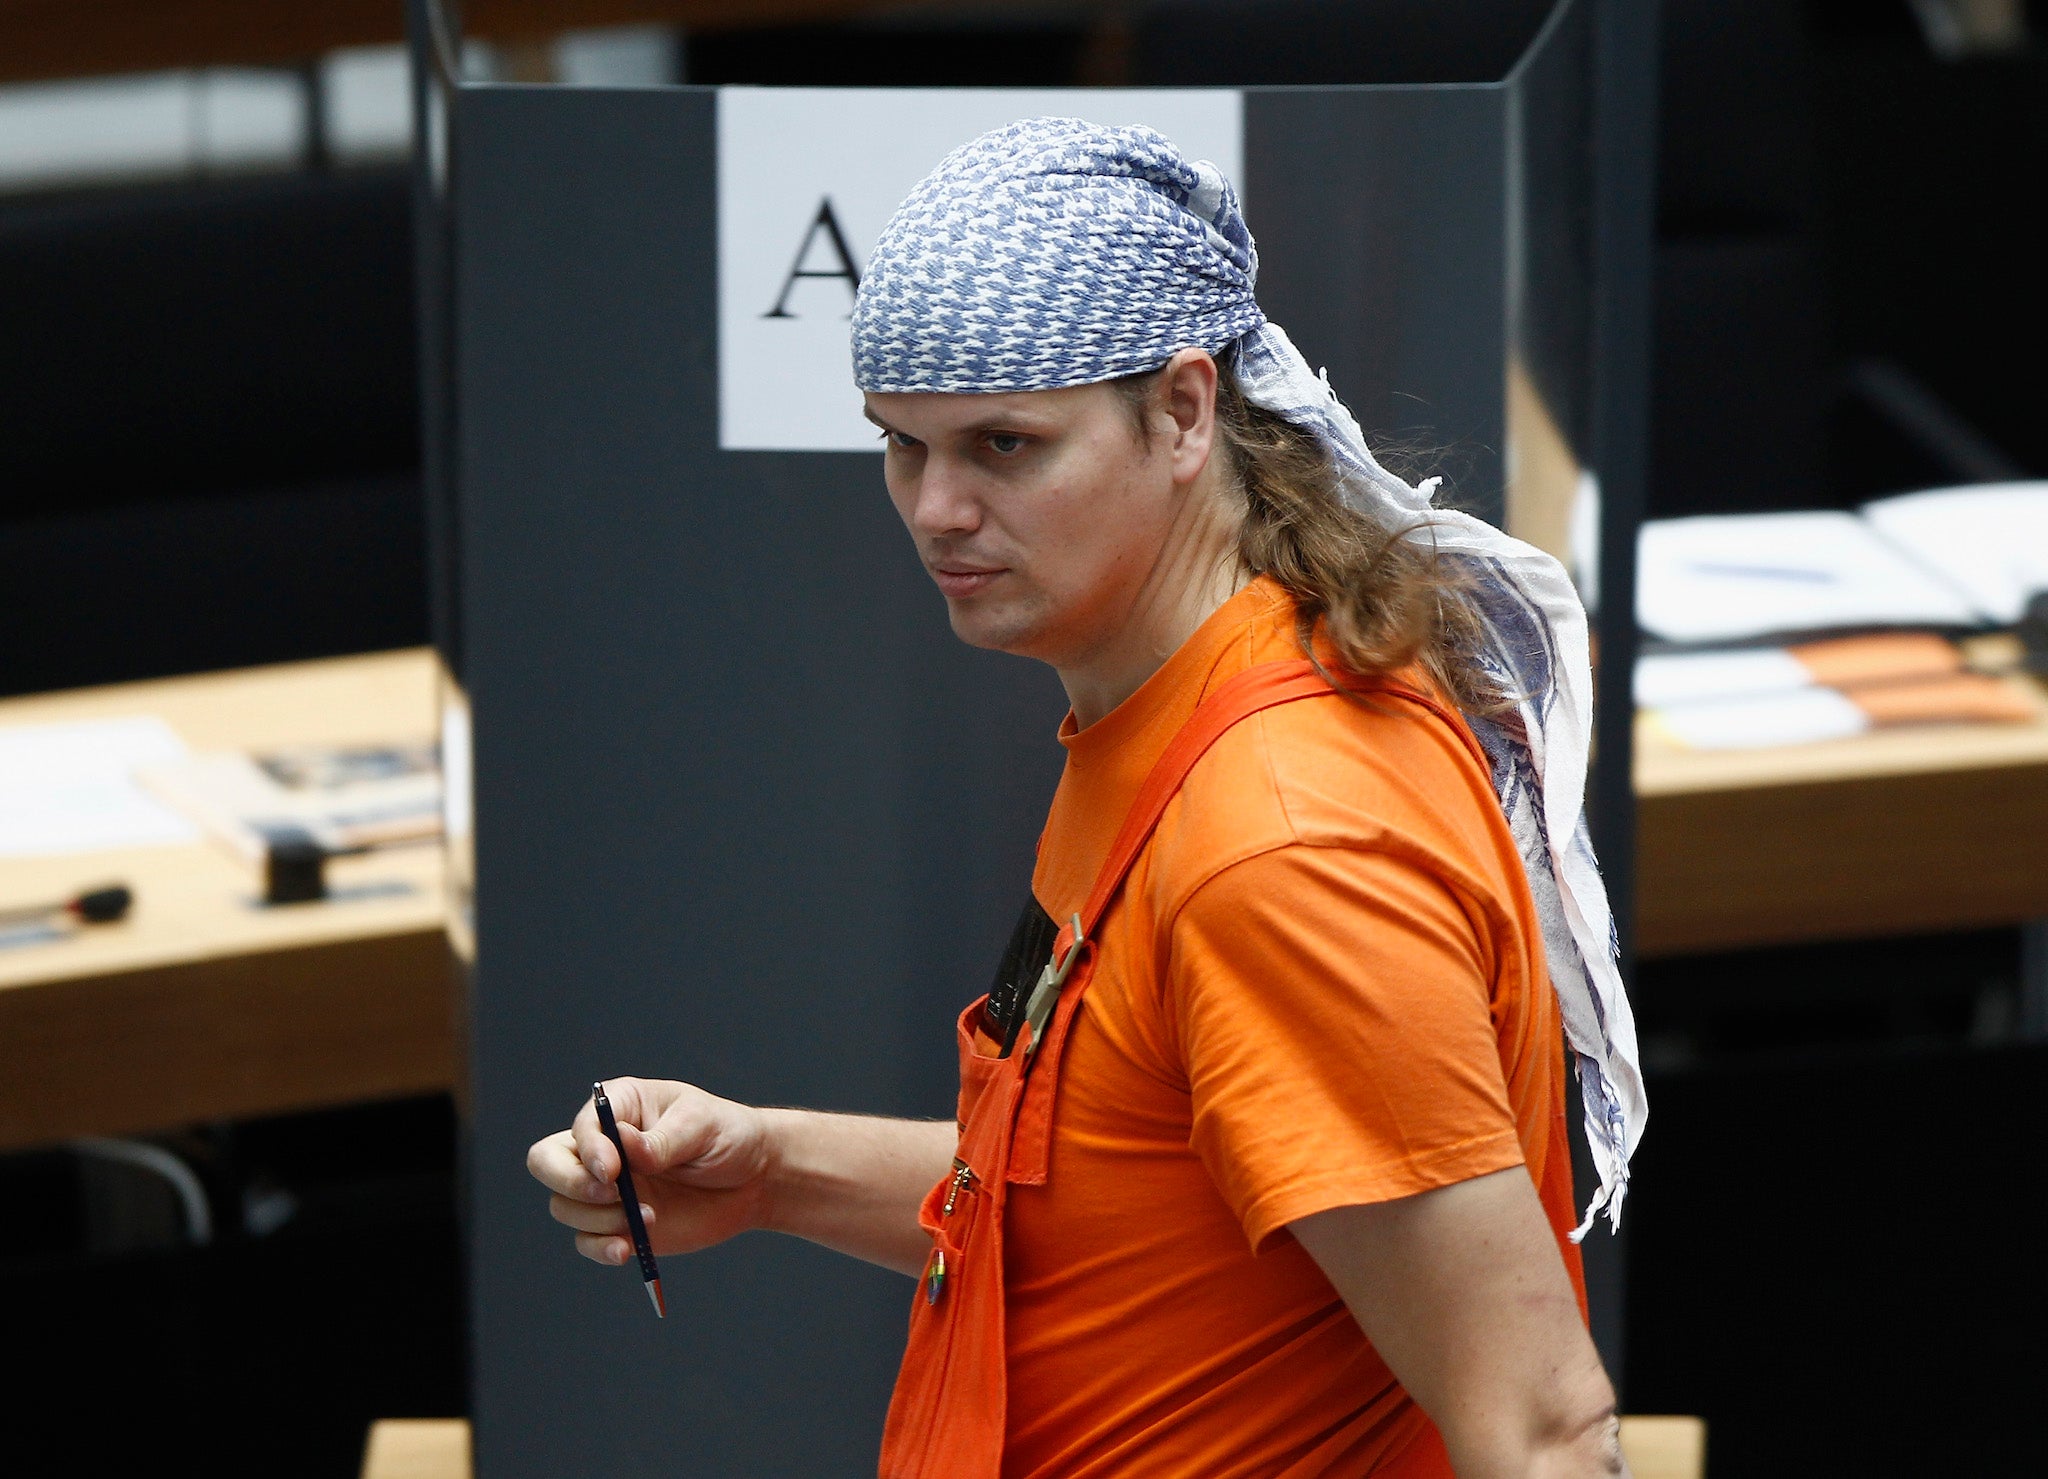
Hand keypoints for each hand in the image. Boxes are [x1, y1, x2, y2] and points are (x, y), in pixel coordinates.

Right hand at [526, 1077, 774, 1267]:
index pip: (583, 1126)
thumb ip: (661, 1140)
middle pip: (548, 1162)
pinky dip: (600, 1247)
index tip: (613, 1171)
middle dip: (570, 1182)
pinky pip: (586, 1240)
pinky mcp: (616, 1223)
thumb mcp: (701, 1126)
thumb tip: (623, 1144)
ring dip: (598, 1218)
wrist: (753, 1179)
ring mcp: (606, 1187)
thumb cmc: (728, 1135)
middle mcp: (603, 1146)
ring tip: (648, 1217)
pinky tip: (626, 1249)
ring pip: (564, 1205)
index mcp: (620, 1107)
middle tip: (611, 1193)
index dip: (590, 1149)